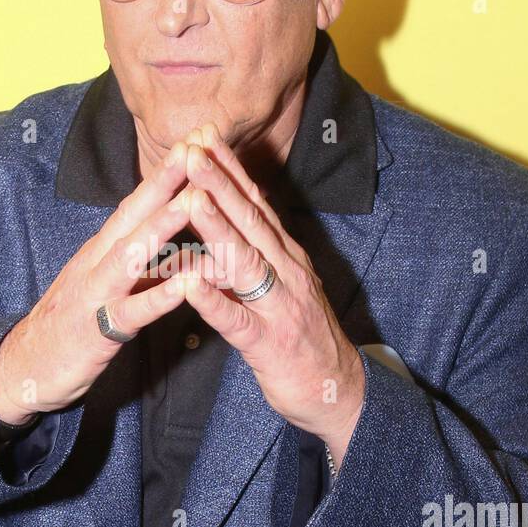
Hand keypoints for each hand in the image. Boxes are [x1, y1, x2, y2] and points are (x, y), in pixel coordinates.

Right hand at [0, 141, 194, 423]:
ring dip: (164, 225)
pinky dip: (160, 297)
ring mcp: (96, 294)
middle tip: (197, 145)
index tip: (196, 138)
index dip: (167, 171)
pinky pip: (133, 311)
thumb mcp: (111, 286)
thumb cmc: (74, 325)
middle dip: (167, 179)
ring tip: (196, 198)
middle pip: (135, 214)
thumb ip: (147, 265)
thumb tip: (190, 248)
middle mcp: (98, 262)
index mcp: (103, 250)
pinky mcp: (98, 331)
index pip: (137, 202)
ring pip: (133, 254)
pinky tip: (187, 286)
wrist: (24, 369)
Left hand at [175, 124, 365, 466]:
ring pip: (244, 260)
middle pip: (249, 220)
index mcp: (285, 255)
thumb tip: (225, 214)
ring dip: (216, 228)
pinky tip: (189, 283)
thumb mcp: (281, 283)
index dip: (229, 168)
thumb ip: (255, 251)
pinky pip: (236, 319)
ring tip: (190, 198)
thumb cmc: (300, 335)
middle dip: (218, 182)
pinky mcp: (268, 343)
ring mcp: (279, 305)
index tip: (204, 135)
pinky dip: (212, 299)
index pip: (255, 203)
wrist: (337, 391)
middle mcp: (286, 271)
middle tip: (191, 147)